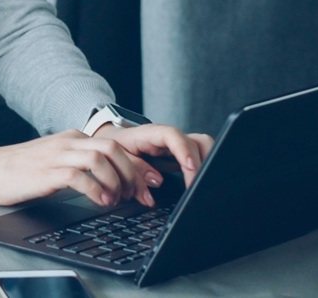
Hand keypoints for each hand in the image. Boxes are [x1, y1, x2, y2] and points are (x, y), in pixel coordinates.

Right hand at [0, 130, 162, 206]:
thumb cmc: (21, 171)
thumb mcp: (56, 161)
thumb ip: (81, 165)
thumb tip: (113, 183)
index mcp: (74, 138)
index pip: (116, 145)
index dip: (139, 165)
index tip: (152, 184)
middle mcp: (69, 142)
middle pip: (114, 149)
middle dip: (134, 173)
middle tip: (141, 195)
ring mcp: (57, 155)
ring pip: (101, 159)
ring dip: (117, 181)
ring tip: (118, 200)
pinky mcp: (47, 171)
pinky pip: (80, 176)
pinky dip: (96, 190)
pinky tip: (101, 202)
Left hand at [92, 123, 214, 187]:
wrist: (111, 141)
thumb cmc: (115, 147)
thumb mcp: (117, 155)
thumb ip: (134, 167)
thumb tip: (156, 180)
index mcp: (151, 134)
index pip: (173, 136)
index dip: (184, 150)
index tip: (191, 167)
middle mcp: (169, 138)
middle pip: (197, 141)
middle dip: (202, 162)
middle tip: (197, 184)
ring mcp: (177, 146)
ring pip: (203, 148)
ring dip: (206, 164)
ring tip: (200, 184)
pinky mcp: (180, 155)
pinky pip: (199, 157)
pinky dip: (202, 169)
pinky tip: (197, 183)